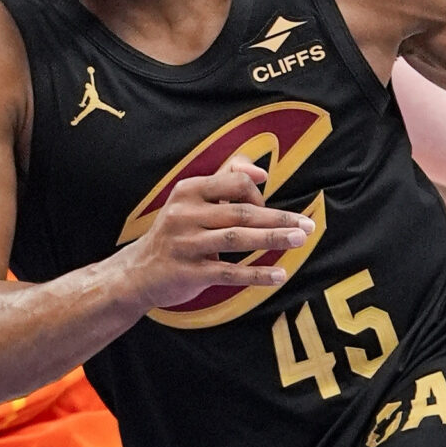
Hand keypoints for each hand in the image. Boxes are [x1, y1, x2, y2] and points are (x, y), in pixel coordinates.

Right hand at [116, 156, 313, 313]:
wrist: (138, 272)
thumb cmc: (176, 233)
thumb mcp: (192, 201)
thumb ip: (224, 180)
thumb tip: (259, 171)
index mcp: (188, 191)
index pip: (234, 182)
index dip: (258, 194)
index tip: (267, 209)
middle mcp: (184, 214)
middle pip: (241, 212)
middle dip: (278, 217)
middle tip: (307, 225)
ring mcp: (185, 244)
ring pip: (237, 239)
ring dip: (272, 238)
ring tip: (299, 239)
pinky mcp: (189, 272)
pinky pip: (229, 273)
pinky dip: (256, 274)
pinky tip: (279, 275)